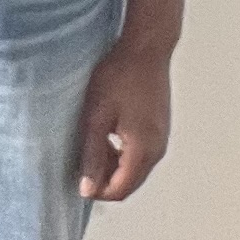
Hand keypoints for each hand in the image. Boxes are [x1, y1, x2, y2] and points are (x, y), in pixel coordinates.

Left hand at [76, 36, 171, 202]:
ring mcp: (161, 139)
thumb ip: (92, 155)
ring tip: (93, 144)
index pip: (120, 190)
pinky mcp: (160, 129)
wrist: (146, 49)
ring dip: (113, 166)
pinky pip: (141, 155)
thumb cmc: (119, 76)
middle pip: (129, 184)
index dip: (96, 191)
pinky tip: (108, 135)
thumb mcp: (96, 117)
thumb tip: (87, 189)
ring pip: (135, 170)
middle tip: (83, 160)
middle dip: (105, 180)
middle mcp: (158, 149)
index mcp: (143, 150)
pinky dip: (123, 155)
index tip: (77, 178)